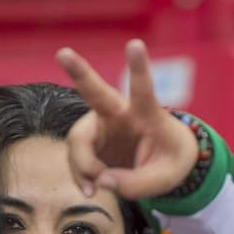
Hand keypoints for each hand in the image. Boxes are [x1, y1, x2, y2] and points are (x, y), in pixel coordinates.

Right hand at [57, 41, 199, 199]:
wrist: (162, 162)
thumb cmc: (170, 161)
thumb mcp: (165, 179)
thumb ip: (137, 184)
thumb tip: (101, 181)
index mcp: (148, 115)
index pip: (144, 90)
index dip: (139, 69)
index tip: (135, 44)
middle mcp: (120, 114)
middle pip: (95, 92)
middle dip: (79, 72)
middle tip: (63, 53)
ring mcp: (101, 125)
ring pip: (78, 140)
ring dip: (83, 167)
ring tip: (94, 189)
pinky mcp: (89, 140)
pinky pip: (75, 157)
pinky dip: (81, 176)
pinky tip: (91, 189)